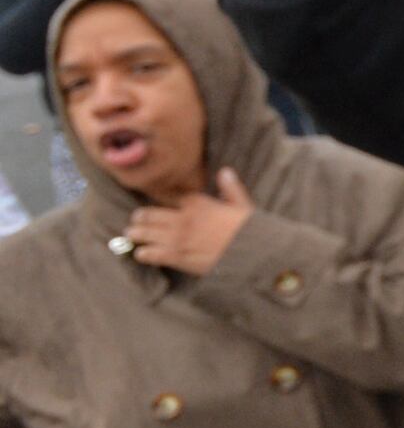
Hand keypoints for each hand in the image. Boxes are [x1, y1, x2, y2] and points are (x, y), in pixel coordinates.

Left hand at [122, 169, 257, 275]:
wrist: (250, 253)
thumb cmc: (249, 230)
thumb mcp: (243, 205)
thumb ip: (230, 188)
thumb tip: (225, 171)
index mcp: (199, 204)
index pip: (176, 198)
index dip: (168, 201)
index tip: (162, 204)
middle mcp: (184, 219)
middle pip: (152, 215)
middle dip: (141, 217)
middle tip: (135, 219)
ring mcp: (178, 238)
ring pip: (147, 234)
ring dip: (137, 234)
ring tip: (130, 234)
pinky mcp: (176, 256)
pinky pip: (152, 254)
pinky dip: (144, 254)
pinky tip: (141, 254)